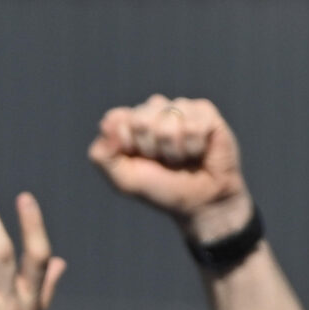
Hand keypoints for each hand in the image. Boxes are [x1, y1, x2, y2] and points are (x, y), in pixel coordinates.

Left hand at [88, 95, 253, 247]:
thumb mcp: (125, 180)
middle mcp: (153, 111)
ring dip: (173, 150)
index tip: (138, 159)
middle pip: (140, 119)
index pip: (114, 120)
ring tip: (180, 157)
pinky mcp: (205, 111)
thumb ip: (103, 156)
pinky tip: (198, 151)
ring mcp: (179, 109)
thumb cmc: (161, 189)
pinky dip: (193, 147)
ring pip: (168, 120)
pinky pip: (193, 125)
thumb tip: (106, 124)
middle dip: (150, 148)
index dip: (126, 145)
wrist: (199, 200)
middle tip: (161, 160)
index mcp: (129, 124)